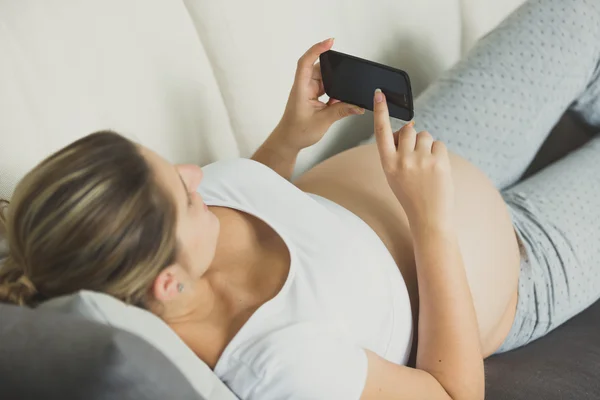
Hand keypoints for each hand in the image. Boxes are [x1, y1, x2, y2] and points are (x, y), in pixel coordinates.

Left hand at [273, 38, 364, 150]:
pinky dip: (334, 95)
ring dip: (334, 88)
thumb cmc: (297, 132)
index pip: (306, 62)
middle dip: (334, 75)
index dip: (317, 49)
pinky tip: (336, 104)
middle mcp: (304, 87)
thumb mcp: (323, 121)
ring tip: (334, 103)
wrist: (288, 141)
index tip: (330, 42)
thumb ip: (341, 111)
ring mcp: (308, 91)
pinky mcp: (312, 96)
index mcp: (301, 89)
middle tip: (342, 85)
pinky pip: (326, 89)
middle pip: (320, 70)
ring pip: (325, 80)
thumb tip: (357, 105)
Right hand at [372, 89, 453, 228]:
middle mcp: (402, 159)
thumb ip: (397, 151)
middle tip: (417, 157)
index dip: (380, 111)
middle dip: (413, 138)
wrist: (429, 216)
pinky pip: (439, 144)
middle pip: (408, 130)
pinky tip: (437, 169)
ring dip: (427, 146)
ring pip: (425, 135)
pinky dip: (439, 154)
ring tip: (427, 166)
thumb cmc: (411, 194)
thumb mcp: (395, 174)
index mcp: (387, 163)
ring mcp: (421, 160)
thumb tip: (410, 126)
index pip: (381, 131)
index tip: (379, 94)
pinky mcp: (438, 161)